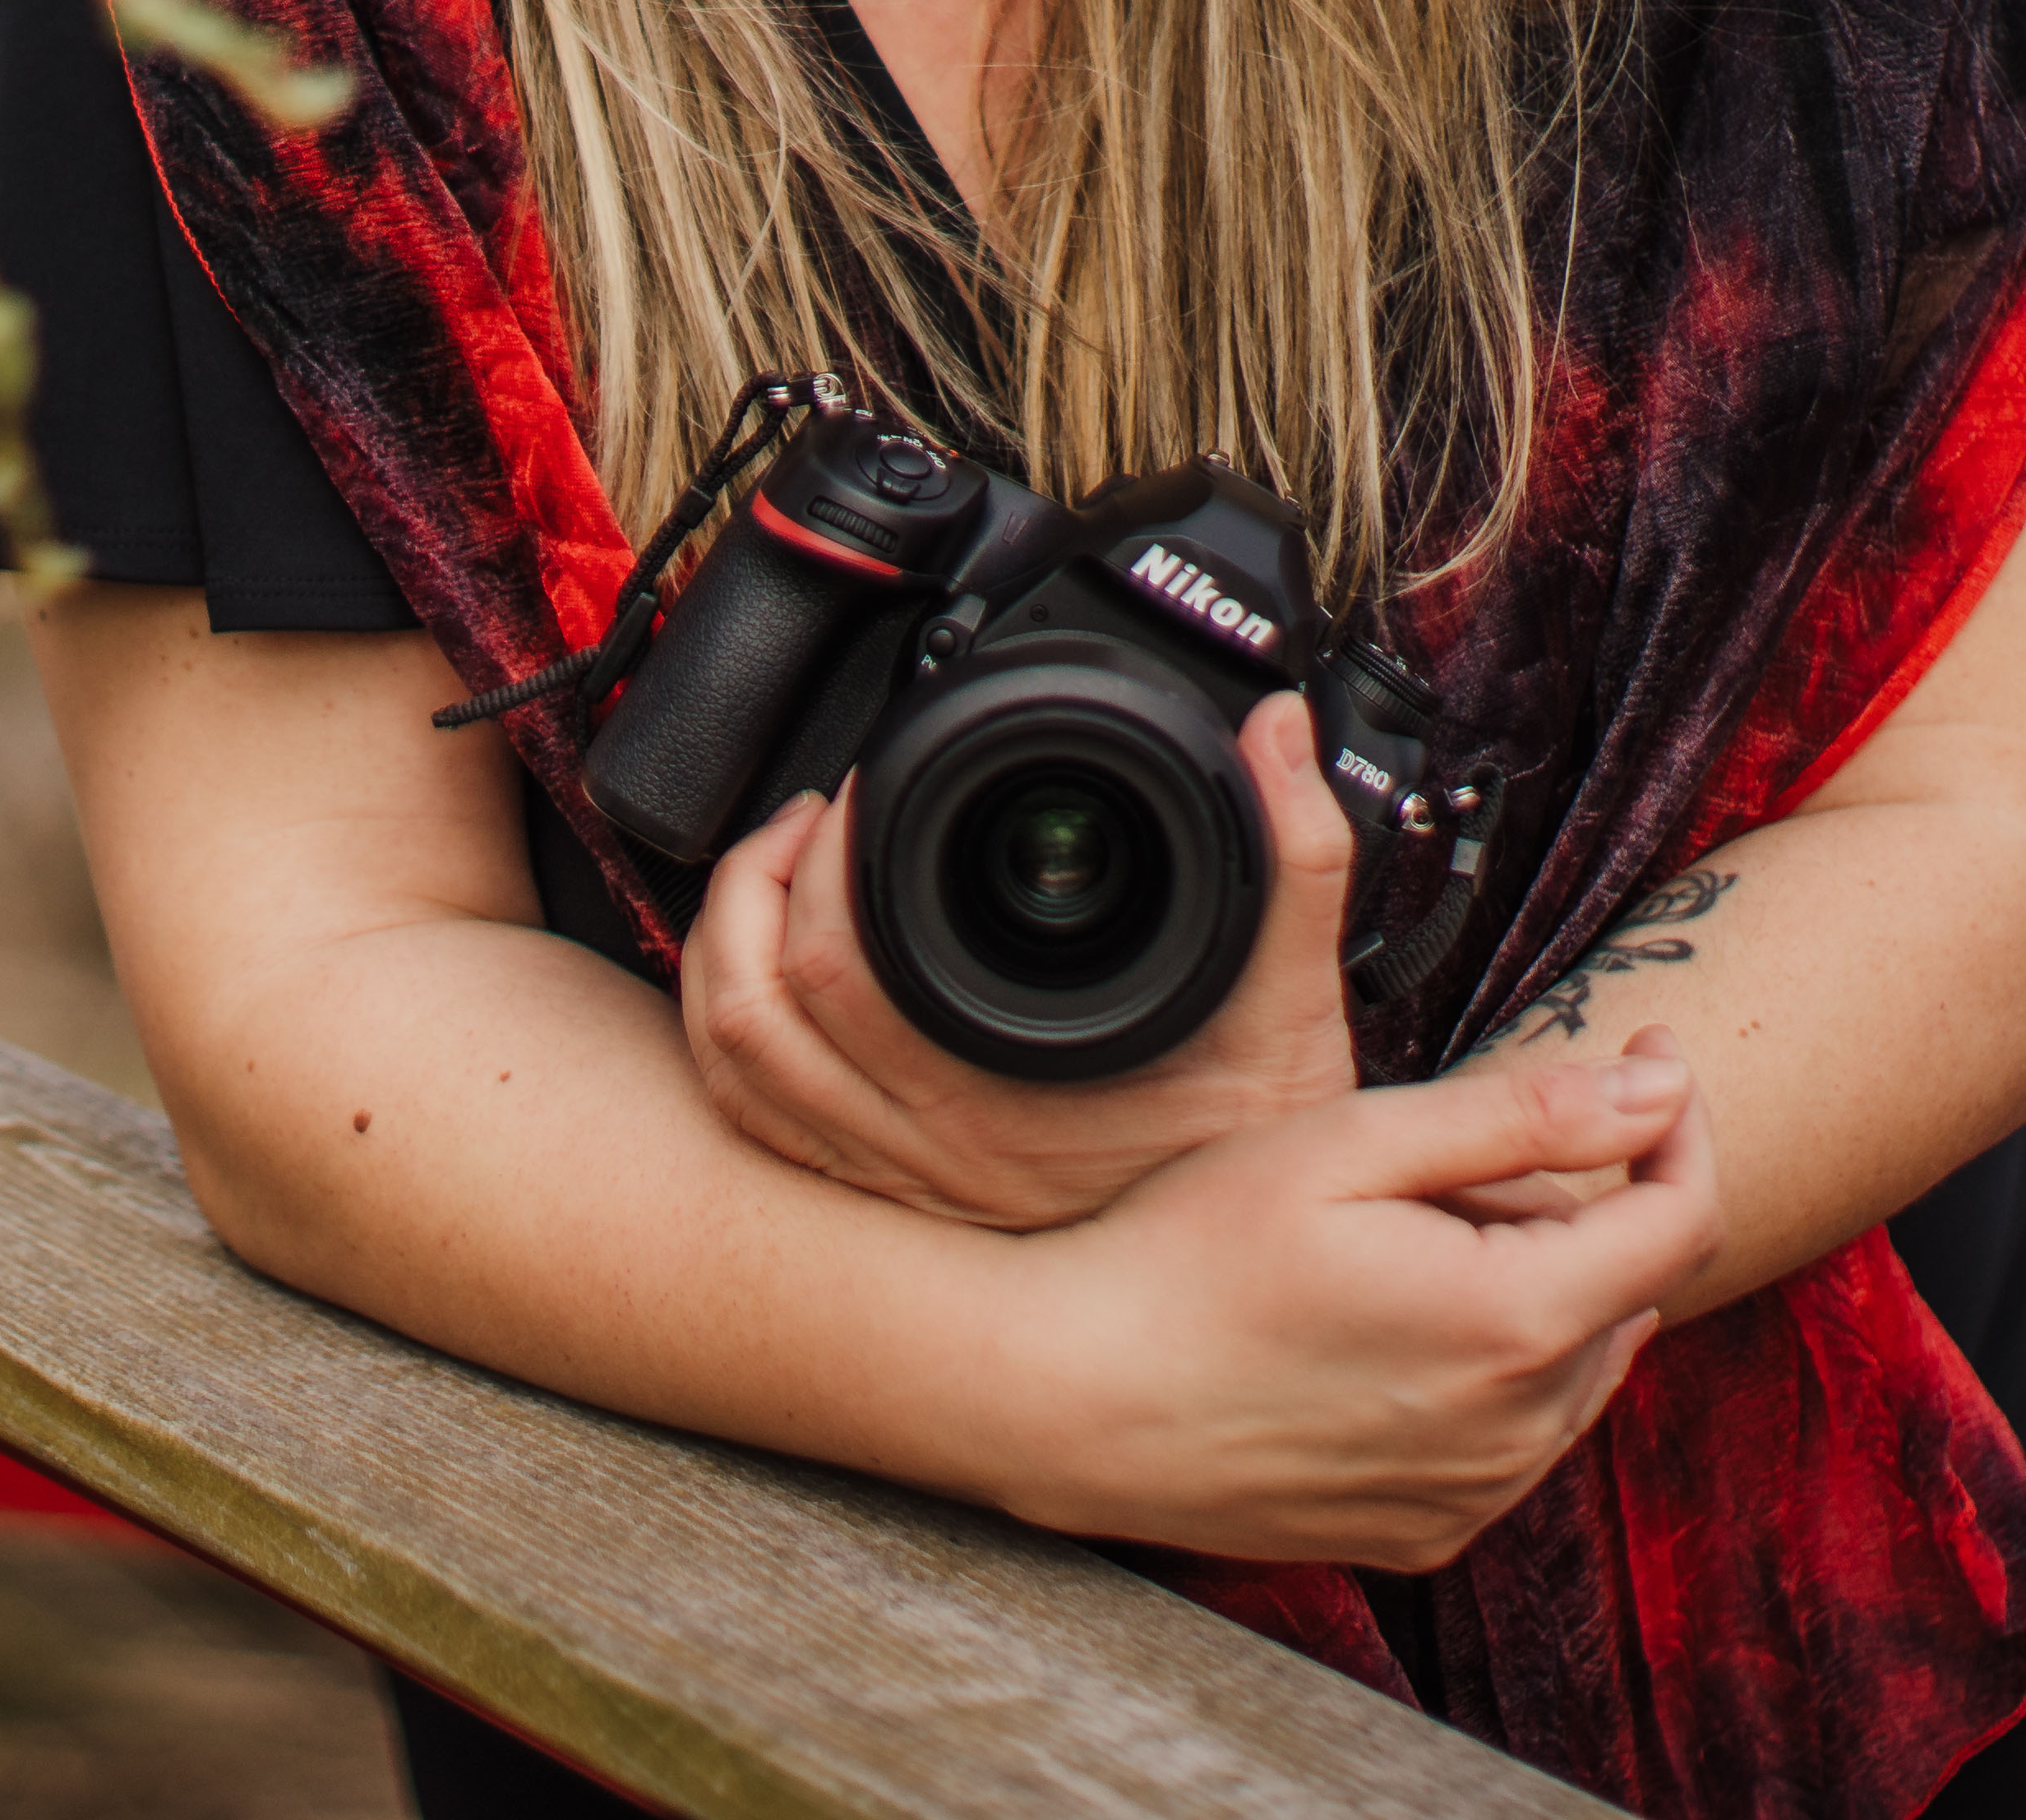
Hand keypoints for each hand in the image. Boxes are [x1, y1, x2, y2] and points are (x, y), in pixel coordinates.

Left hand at [677, 690, 1364, 1228]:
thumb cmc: (1267, 1172)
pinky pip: (754, 1118)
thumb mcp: (1294, 1008)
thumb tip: (1277, 729)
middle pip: (754, 1010)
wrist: (1266, 1296)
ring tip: (779, 868)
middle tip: (821, 815)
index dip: (823, 858)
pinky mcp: (888, 1196)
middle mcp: (924, 1153)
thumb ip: (1296, 859)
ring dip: (728, 948)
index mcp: (993, 1098)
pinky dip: (735, 1029)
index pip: (834, 970)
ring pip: (736, 1067)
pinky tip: (766, 968)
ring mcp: (896, 1182)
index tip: (869, 788)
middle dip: (760, 880)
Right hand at [985, 1027, 1722, 1567]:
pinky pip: (1517, 1436)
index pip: (1681, 1220)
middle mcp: (1519, 1433)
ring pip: (1577, 1362)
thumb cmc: (1190, 1253)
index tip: (1648, 1048)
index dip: (1677, 1122)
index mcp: (1514, 1324)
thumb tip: (1658, 1084)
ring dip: (1534, 1281)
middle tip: (1430, 1151)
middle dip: (1571, 1197)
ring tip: (1388, 1235)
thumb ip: (1521, 1114)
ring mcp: (1475, 1496)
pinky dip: (1491, 1364)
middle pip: (1625, 1285)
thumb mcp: (1349, 1142)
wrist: (1075, 1395)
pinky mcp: (1429, 1531)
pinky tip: (1383, 1320)